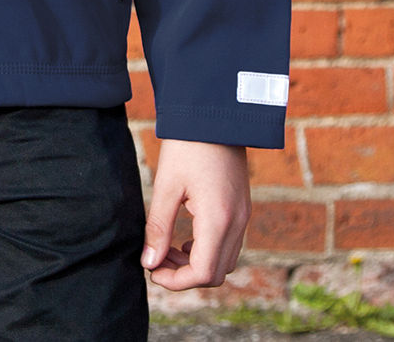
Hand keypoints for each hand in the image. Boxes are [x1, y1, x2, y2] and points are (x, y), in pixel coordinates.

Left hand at [141, 138, 250, 290]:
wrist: (215, 112)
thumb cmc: (187, 145)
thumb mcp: (166, 185)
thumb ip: (158, 227)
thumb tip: (148, 263)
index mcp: (219, 219)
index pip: (203, 273)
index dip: (175, 281)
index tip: (151, 270)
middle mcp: (238, 223)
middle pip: (216, 273)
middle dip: (185, 275)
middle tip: (156, 259)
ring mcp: (244, 216)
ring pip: (225, 261)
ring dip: (197, 264)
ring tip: (167, 248)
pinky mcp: (243, 207)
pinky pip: (229, 244)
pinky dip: (208, 250)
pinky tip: (186, 237)